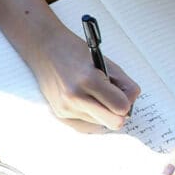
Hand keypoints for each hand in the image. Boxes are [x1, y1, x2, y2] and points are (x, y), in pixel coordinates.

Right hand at [23, 22, 139, 130]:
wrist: (44, 49)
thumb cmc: (76, 52)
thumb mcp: (105, 62)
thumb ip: (124, 84)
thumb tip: (131, 106)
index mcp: (89, 80)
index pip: (121, 107)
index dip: (127, 101)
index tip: (123, 94)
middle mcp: (75, 97)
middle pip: (114, 123)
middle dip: (118, 113)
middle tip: (114, 100)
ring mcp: (66, 108)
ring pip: (100, 124)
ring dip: (101, 111)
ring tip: (92, 93)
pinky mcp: (59, 114)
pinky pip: (86, 125)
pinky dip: (90, 115)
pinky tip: (85, 101)